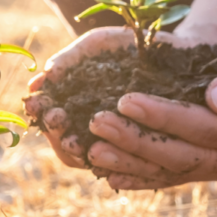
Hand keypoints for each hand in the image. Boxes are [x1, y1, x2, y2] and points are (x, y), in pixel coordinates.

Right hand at [23, 27, 195, 169]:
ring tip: (74, 138)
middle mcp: (95, 136)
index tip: (37, 104)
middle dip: (57, 134)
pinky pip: (129, 170)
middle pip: (69, 149)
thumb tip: (40, 79)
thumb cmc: (131, 49)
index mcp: (77, 113)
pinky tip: (102, 152)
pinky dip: (115, 164)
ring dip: (79, 152)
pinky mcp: (147, 156)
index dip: (42, 115)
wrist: (179, 52)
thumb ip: (70, 61)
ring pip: (94, 161)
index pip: (53, 123)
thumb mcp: (98, 46)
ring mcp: (119, 148)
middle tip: (56, 118)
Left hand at [87, 25, 216, 189]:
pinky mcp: (215, 170)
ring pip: (176, 171)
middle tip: (96, 123)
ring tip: (92, 151)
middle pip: (186, 156)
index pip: (208, 128)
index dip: (165, 116)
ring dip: (132, 163)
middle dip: (138, 141)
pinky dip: (143, 177)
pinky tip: (110, 176)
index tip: (126, 100)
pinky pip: (175, 177)